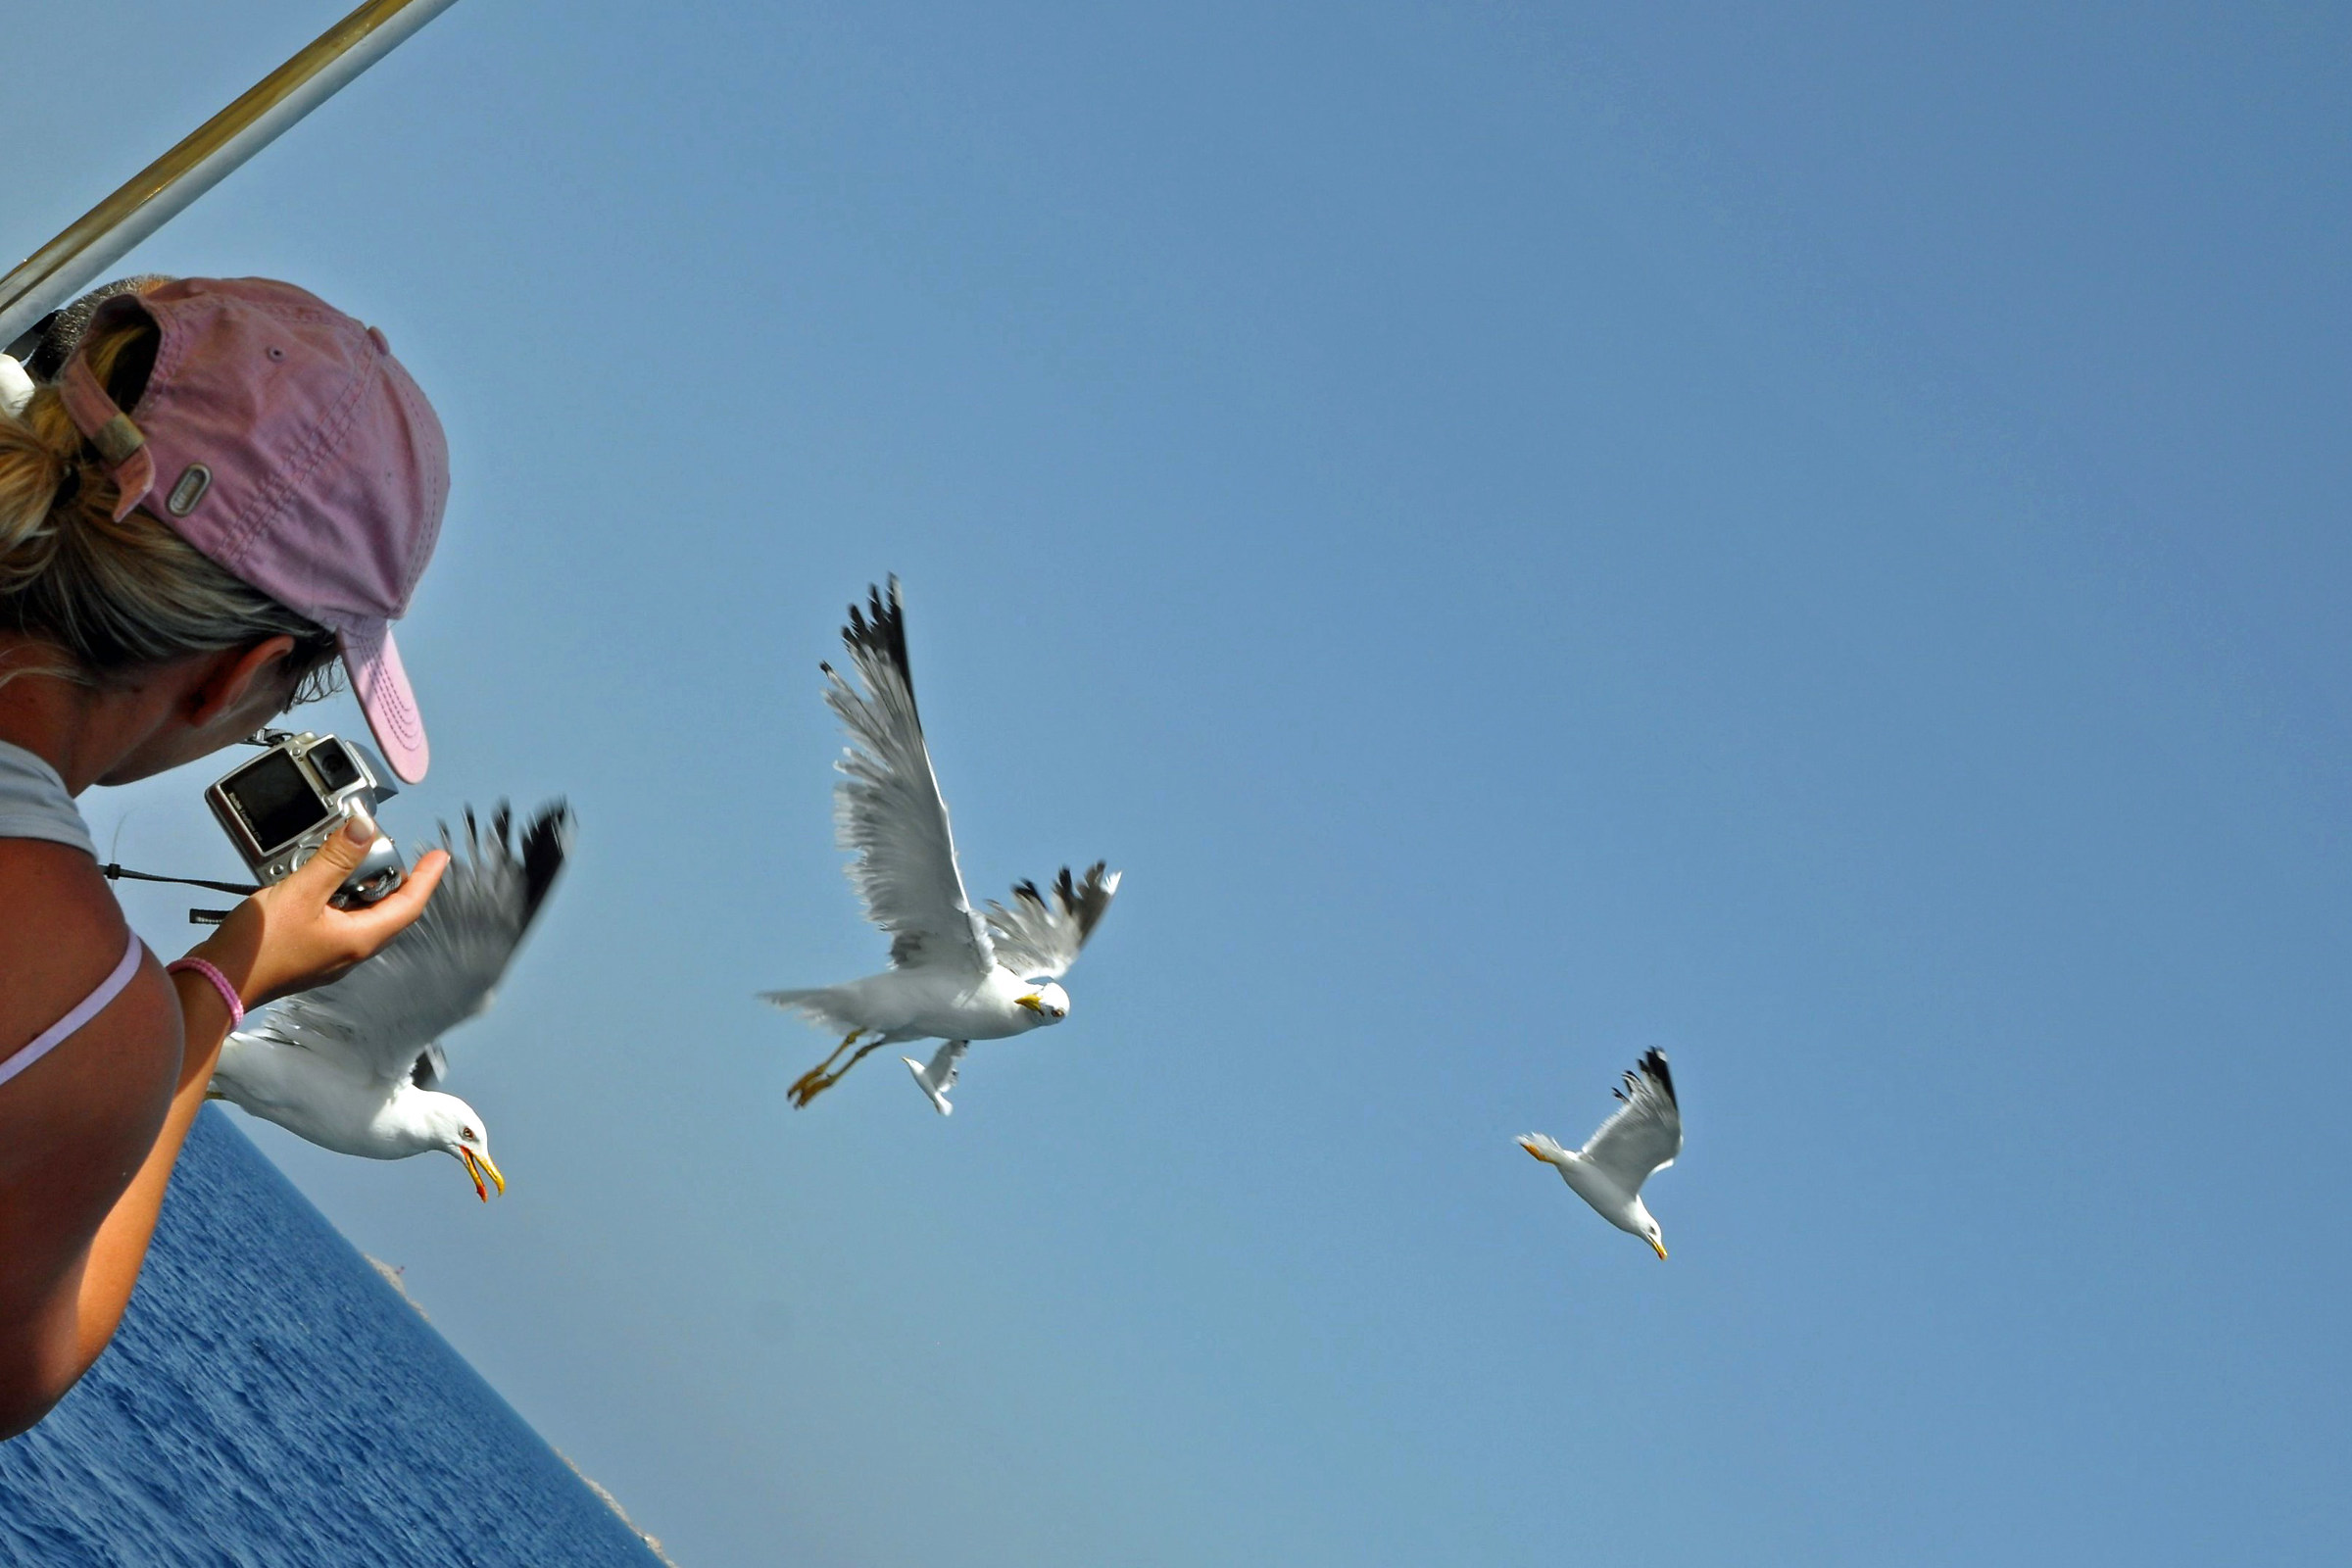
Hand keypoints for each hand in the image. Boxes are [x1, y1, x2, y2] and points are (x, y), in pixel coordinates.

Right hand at [183, 809, 450, 1007]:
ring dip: (361, 888)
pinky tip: (319, 882)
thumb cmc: (260, 945)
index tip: (440, 857)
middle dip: (395, 880)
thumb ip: (335, 858)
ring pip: (361, 916)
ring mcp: (330, 955)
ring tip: (355, 862)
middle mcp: (352, 951)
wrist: (218, 983)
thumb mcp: (302, 890)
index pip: (409, 905)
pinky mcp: (309, 953)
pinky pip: (337, 921)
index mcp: (361, 939)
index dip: (427, 879)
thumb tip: (365, 828)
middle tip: (393, 853)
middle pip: (388, 911)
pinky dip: (337, 899)